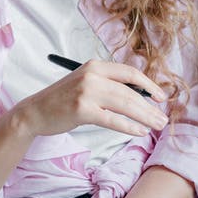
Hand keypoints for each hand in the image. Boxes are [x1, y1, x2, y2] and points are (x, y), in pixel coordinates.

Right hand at [5, 60, 168, 137]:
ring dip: (145, 117)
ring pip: (124, 104)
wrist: (34, 112)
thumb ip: (108, 84)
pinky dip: (129, 127)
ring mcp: (86, 92)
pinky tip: (139, 132)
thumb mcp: (84, 83)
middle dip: (150, 107)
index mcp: (94, 65)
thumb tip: (141, 96)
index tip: (160, 97)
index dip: (149, 85)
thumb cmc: (62, 99)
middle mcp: (91, 76)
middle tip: (163, 118)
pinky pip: (112, 120)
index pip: (129, 72)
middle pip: (130, 91)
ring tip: (157, 126)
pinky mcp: (82, 110)